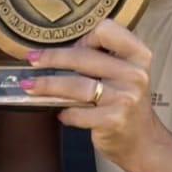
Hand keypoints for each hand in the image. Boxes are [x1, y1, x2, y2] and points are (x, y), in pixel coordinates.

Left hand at [22, 19, 167, 171]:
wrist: (143, 141)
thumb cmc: (124, 101)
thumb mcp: (123, 73)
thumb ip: (101, 57)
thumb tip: (55, 52)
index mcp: (138, 55)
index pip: (106, 30)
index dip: (86, 37)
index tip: (75, 47)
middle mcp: (135, 74)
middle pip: (83, 56)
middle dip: (52, 58)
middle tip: (32, 60)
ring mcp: (125, 98)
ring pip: (77, 85)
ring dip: (47, 85)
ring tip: (29, 86)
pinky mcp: (114, 121)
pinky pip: (79, 113)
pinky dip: (65, 112)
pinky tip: (61, 113)